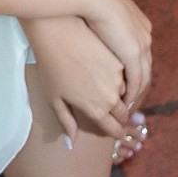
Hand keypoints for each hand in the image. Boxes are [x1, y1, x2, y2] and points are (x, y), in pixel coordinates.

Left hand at [24, 15, 130, 143]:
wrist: (58, 33)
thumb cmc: (50, 66)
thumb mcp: (54, 97)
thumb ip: (66, 122)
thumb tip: (71, 143)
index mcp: (96, 110)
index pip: (114, 129)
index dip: (113, 131)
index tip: (112, 130)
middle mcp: (111, 97)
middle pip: (124, 114)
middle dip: (119, 116)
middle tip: (112, 113)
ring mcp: (119, 78)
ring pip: (126, 94)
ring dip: (120, 96)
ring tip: (107, 90)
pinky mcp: (121, 60)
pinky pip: (125, 75)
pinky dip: (120, 78)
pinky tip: (107, 72)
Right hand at [79, 0, 152, 109]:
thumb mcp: (99, 10)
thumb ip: (103, 22)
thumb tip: (96, 27)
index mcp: (139, 24)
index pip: (140, 55)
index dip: (133, 70)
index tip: (123, 83)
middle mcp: (144, 36)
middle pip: (145, 68)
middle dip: (138, 86)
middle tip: (128, 101)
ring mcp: (141, 45)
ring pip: (144, 77)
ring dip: (136, 93)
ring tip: (126, 107)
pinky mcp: (133, 53)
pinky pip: (137, 80)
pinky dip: (132, 93)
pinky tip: (123, 102)